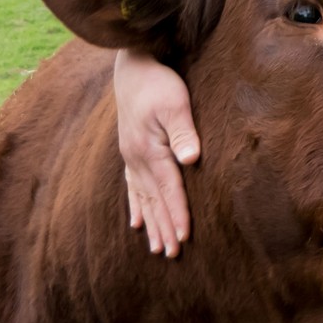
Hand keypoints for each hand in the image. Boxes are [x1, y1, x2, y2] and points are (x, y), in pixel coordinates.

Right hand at [114, 50, 200, 257]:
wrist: (132, 68)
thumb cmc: (158, 83)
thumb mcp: (175, 102)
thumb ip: (184, 131)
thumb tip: (192, 158)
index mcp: (150, 150)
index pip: (169, 189)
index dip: (177, 214)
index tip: (184, 238)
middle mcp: (137, 159)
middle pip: (154, 200)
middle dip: (163, 228)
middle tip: (171, 254)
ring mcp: (131, 157)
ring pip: (143, 198)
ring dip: (151, 223)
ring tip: (155, 248)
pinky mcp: (130, 152)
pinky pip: (132, 186)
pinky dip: (135, 205)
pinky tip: (135, 221)